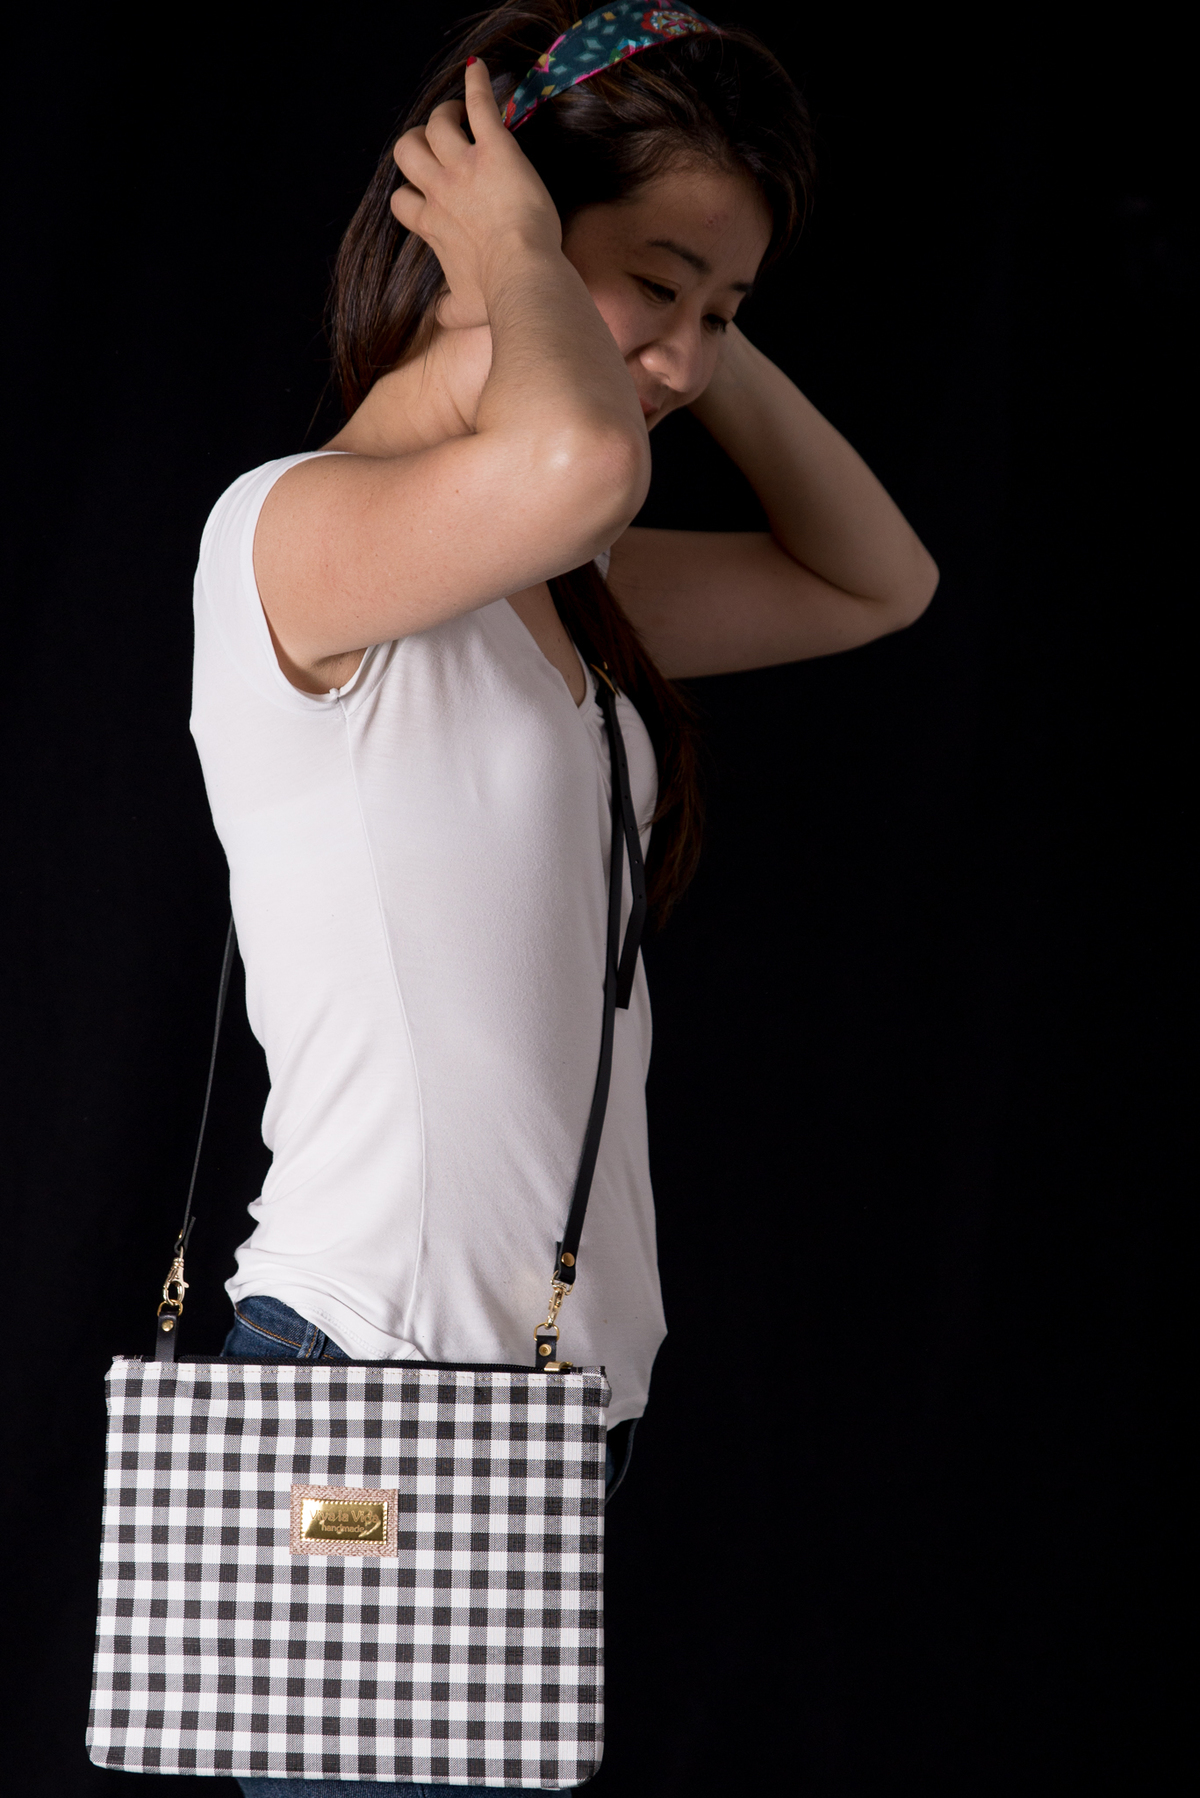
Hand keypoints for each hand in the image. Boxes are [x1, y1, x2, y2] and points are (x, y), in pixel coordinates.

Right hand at [391, 58, 562, 328]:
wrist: (522, 276)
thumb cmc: (497, 296)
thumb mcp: (465, 308)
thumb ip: (447, 309)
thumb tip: (440, 318)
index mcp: (432, 226)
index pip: (402, 202)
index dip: (411, 198)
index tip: (426, 200)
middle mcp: (441, 190)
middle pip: (407, 152)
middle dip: (417, 146)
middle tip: (438, 147)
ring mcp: (465, 166)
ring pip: (435, 124)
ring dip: (445, 115)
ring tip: (460, 115)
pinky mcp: (494, 149)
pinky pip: (478, 106)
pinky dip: (477, 85)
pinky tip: (479, 71)